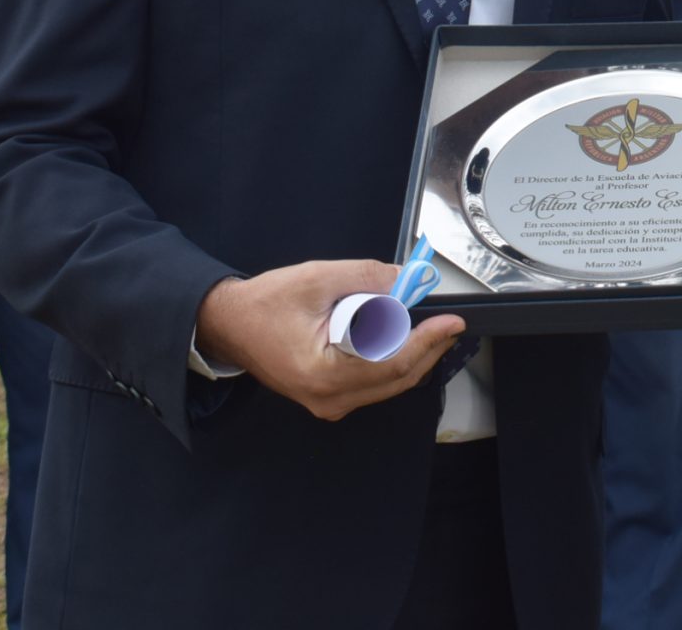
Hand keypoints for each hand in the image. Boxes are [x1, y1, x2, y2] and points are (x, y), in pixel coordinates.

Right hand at [196, 260, 467, 421]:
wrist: (229, 325)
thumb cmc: (264, 304)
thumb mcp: (317, 279)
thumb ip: (366, 277)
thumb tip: (409, 280)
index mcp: (323, 374)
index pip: (392, 363)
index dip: (427, 342)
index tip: (452, 322)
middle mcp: (329, 399)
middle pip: (397, 378)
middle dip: (428, 349)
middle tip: (448, 321)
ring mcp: (330, 403)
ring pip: (389, 384)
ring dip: (412, 355)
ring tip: (429, 325)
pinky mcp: (330, 397)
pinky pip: (374, 382)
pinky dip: (393, 361)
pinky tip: (402, 338)